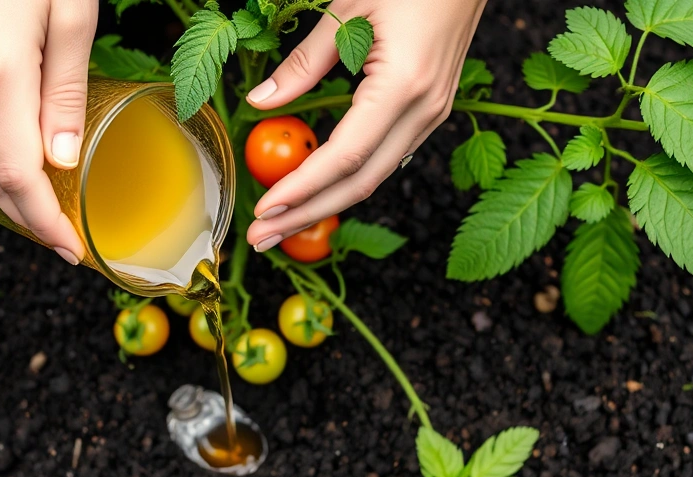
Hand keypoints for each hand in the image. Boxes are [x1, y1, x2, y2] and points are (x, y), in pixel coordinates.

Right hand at [0, 0, 97, 264]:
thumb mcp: (72, 15)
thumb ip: (67, 93)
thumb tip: (64, 161)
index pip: (20, 174)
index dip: (45, 222)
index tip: (72, 249)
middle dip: (29, 216)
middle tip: (65, 235)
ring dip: (7, 191)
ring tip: (46, 206)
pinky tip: (14, 164)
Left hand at [244, 0, 487, 251]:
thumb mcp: (346, 11)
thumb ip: (303, 64)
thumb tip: (260, 103)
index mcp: (403, 86)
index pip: (344, 156)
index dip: (301, 189)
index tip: (264, 210)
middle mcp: (424, 110)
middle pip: (360, 183)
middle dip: (307, 215)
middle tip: (261, 238)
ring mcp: (433, 114)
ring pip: (374, 176)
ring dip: (325, 204)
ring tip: (280, 223)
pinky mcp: (431, 111)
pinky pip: (386, 158)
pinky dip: (348, 181)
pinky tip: (318, 192)